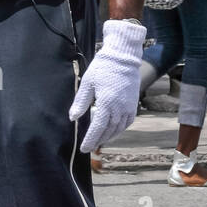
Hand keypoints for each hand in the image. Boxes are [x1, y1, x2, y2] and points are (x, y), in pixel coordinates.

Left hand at [69, 19, 146, 152]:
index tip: (84, 149)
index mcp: (107, 104)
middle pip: (108, 131)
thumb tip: (73, 117)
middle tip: (89, 147)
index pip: (97, 129)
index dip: (90, 140)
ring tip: (99, 141)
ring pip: (118, 129)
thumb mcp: (88, 83)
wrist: (123, 57)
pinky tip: (113, 131)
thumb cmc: (103, 68)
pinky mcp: (133, 104)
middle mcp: (119, 109)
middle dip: (98, 141)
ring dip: (108, 137)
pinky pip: (127, 123)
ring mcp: (128, 107)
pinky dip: (119, 129)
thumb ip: (81, 102)